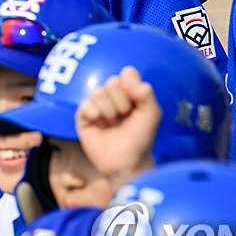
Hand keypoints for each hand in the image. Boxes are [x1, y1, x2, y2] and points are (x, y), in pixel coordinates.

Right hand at [75, 66, 159, 190]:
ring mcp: (97, 106)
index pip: (127, 73)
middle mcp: (112, 97)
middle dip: (122, 101)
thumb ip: (146, 93)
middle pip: (112, 81)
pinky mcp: (83, 117)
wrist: (126, 162)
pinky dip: (95, 114)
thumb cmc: (140, 139)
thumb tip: (127, 77)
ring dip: (109, 110)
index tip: (136, 102)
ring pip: (98, 92)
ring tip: (113, 124)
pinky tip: (100, 124)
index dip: (131, 85)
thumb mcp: (151, 115)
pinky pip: (85, 104)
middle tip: (125, 117)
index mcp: (129, 93)